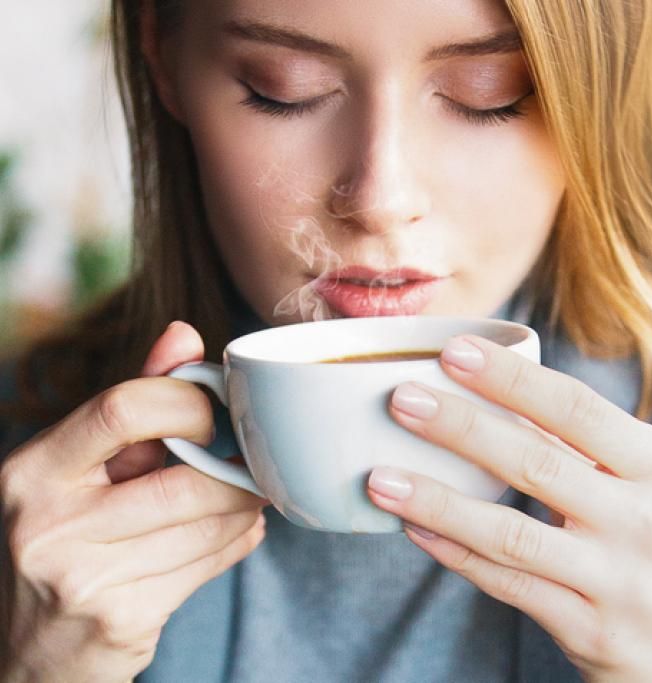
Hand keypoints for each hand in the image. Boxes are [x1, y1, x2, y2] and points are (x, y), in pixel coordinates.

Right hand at [0, 322, 266, 681]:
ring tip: (246, 496)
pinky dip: (238, 541)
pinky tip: (234, 531)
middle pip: (184, 480)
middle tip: (254, 463)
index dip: (190, 403)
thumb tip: (184, 333)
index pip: (125, 407)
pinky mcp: (123, 622)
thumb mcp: (77, 466)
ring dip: (245, 508)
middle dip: (237, 472)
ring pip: (209, 526)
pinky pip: (212, 565)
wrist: (25, 651)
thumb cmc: (62, 537)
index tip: (214, 414)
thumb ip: (131, 401)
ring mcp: (84, 580)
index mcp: (33, 470)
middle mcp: (48, 525)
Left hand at [367, 335, 651, 681]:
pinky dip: (456, 556)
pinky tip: (415, 531)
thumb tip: (502, 393)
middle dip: (461, 426)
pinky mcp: (592, 630)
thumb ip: (591, 448)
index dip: (511, 379)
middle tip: (401, 400)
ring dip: (438, 501)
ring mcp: (620, 579)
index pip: (577, 409)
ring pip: (512, 531)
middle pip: (538, 461)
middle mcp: (648, 519)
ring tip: (380, 476)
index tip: (454, 351)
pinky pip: (509, 584)